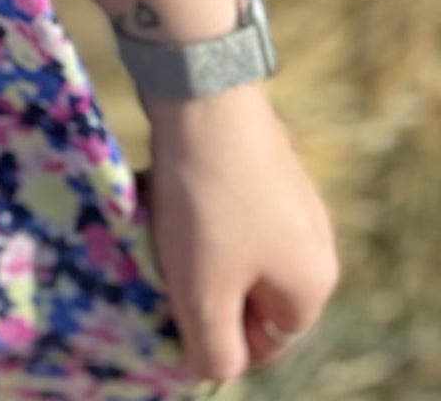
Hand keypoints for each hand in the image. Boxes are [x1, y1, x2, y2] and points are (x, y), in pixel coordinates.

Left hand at [141, 83, 337, 382]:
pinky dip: (184, 202)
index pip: (266, 339)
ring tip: (149, 222)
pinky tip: (154, 186)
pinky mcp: (255, 156)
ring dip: (182, 240)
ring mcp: (286, 192)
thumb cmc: (205, 203)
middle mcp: (311, 238)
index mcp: (311, 282)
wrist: (202, 93)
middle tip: (154, 265)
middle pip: (244, 287)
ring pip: (224, 241)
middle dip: (194, 282)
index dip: (214, 335)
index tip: (169, 312)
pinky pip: (217, 200)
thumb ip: (213, 347)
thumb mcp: (202, 291)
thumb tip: (211, 368)